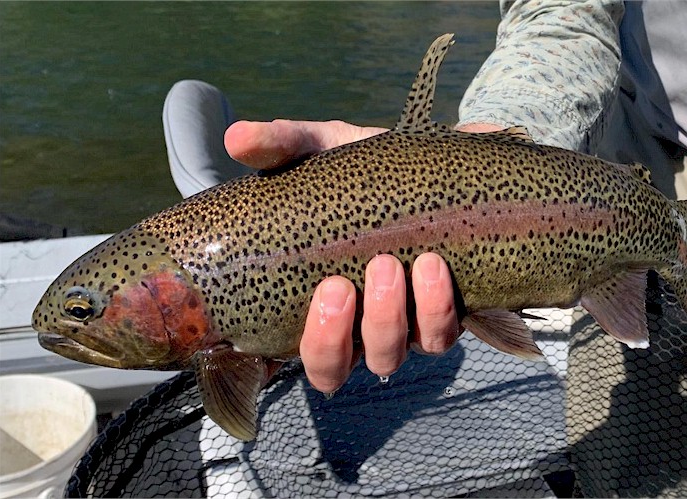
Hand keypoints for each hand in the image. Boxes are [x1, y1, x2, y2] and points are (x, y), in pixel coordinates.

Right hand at [225, 119, 461, 392]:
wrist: (446, 163)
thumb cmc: (372, 169)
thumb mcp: (325, 150)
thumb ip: (282, 146)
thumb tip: (236, 138)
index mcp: (318, 298)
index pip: (291, 349)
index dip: (278, 357)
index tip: (279, 322)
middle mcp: (357, 323)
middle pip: (331, 370)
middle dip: (332, 338)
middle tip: (339, 286)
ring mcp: (404, 324)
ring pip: (388, 357)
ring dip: (385, 320)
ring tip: (388, 266)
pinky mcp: (450, 312)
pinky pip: (442, 334)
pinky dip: (436, 306)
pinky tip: (434, 265)